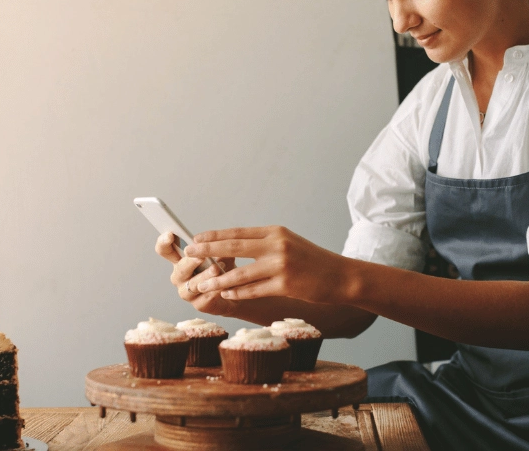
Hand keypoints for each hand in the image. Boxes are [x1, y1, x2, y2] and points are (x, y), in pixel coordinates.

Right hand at [154, 232, 237, 315]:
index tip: (170, 234)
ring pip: (192, 285)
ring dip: (204, 276)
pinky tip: (222, 286)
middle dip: (190, 262)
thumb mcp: (222, 254)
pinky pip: (205, 298)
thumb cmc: (223, 270)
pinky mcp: (199, 305)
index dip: (164, 243)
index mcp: (180, 260)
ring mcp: (187, 292)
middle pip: (179, 269)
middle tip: (201, 256)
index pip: (165, 250)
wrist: (235, 293)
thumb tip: (218, 244)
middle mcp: (180, 277)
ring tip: (216, 270)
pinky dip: (214, 291)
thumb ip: (218, 248)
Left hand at [184, 226, 344, 304]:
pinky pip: (253, 291)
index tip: (196, 238)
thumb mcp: (289, 243)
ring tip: (200, 285)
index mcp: (275, 232)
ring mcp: (280, 265)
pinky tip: (225, 295)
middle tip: (188, 254)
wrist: (341, 276)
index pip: (238, 232)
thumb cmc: (312, 261)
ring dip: (216, 280)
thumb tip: (235, 246)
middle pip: (234, 247)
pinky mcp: (285, 285)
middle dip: (207, 251)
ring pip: (239, 273)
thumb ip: (264, 244)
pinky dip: (237, 293)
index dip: (214, 235)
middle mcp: (276, 245)